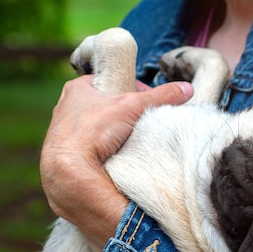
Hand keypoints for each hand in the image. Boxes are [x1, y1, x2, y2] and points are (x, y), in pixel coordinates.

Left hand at [40, 75, 193, 251]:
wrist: (69, 169)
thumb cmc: (93, 130)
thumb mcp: (133, 106)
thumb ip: (161, 96)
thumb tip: (187, 90)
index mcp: (78, 89)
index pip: (112, 82)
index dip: (133, 90)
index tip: (148, 102)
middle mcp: (67, 107)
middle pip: (106, 105)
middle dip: (126, 114)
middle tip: (143, 123)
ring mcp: (65, 131)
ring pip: (99, 128)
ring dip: (116, 133)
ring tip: (133, 142)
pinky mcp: (67, 153)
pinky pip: (92, 147)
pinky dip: (105, 150)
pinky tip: (118, 156)